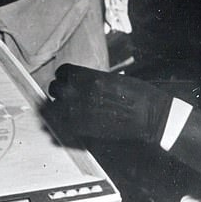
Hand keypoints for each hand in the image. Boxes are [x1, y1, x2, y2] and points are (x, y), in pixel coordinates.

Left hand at [46, 64, 171, 143]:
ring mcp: (76, 111)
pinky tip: (75, 123)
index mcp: (84, 76)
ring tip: (70, 111)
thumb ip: (90, 81)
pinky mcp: (81, 129)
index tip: (69, 82)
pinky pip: (61, 125)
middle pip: (54, 89)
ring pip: (53, 108)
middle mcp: (75, 92)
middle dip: (61, 92)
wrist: (147, 115)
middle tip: (69, 97)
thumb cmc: (135, 95)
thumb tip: (80, 85)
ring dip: (60, 108)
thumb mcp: (110, 79)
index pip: (62, 72)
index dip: (65, 77)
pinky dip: (65, 124)